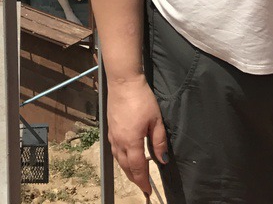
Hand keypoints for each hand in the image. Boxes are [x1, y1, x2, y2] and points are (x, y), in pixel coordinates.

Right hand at [106, 76, 167, 197]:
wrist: (123, 82)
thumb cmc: (141, 99)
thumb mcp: (156, 120)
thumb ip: (159, 141)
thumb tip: (162, 160)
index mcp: (132, 142)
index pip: (137, 168)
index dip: (143, 181)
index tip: (148, 190)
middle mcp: (119, 141)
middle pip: (125, 167)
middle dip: (134, 178)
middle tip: (143, 185)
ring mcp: (112, 135)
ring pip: (118, 159)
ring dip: (126, 169)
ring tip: (135, 173)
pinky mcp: (110, 128)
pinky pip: (114, 150)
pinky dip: (120, 158)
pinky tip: (125, 155)